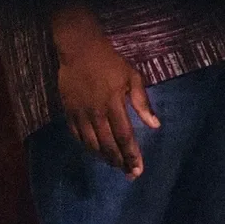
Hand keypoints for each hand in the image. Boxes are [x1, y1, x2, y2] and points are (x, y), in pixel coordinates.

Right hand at [50, 6, 157, 176]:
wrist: (79, 49)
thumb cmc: (110, 62)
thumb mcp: (132, 77)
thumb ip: (142, 102)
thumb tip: (155, 126)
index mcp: (114, 104)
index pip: (124, 136)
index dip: (131, 155)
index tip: (138, 169)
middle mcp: (96, 113)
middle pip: (108, 145)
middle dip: (119, 162)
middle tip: (128, 174)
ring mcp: (80, 114)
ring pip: (91, 144)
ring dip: (103, 157)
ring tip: (114, 165)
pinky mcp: (68, 112)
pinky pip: (77, 136)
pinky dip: (86, 147)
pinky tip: (95, 152)